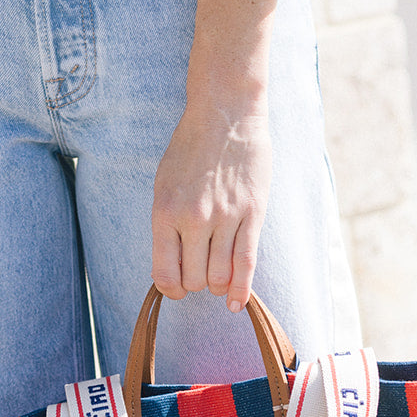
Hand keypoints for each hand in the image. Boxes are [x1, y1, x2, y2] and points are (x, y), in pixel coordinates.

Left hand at [151, 97, 271, 312]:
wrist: (225, 114)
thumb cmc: (191, 149)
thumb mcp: (164, 184)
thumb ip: (167, 224)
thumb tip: (172, 265)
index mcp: (165, 211)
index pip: (164, 272)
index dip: (171, 289)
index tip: (177, 288)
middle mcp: (193, 218)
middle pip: (194, 279)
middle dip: (196, 284)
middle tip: (201, 272)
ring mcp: (225, 217)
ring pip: (219, 277)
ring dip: (217, 285)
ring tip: (218, 275)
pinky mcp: (252, 214)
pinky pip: (245, 263)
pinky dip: (241, 289)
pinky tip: (236, 302)